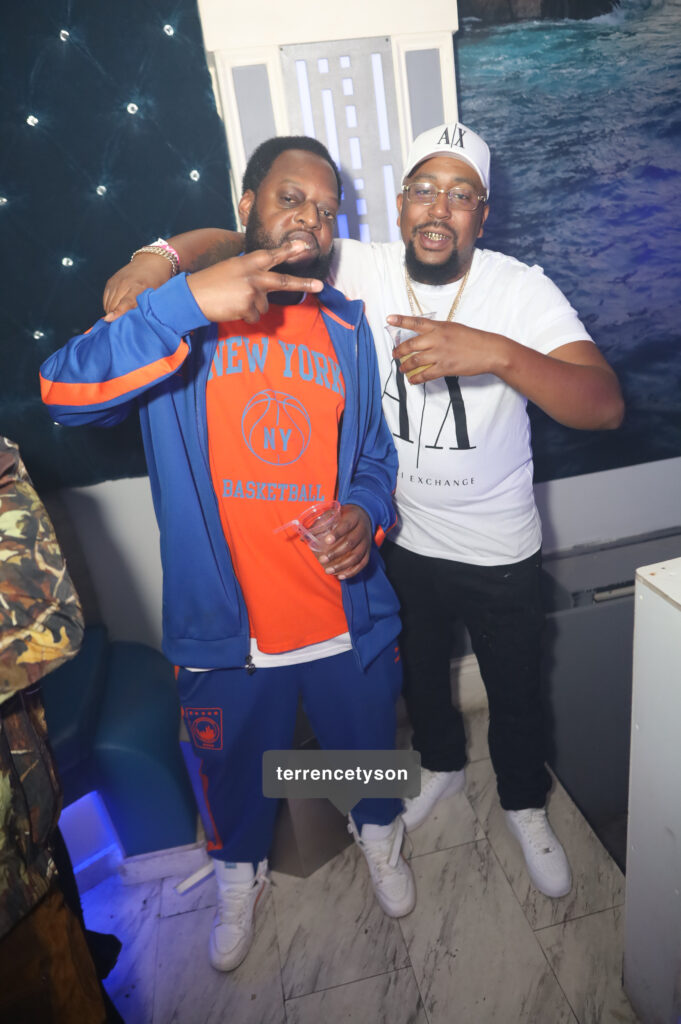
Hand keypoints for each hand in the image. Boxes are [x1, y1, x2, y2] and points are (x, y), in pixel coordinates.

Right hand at [103, 254, 172, 320]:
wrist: (150, 263)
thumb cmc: (157, 282)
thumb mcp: (156, 296)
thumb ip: (147, 308)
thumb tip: (138, 324)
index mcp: (139, 287)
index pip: (126, 302)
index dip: (118, 312)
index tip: (109, 320)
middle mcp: (124, 283)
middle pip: (113, 307)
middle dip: (117, 318)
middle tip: (125, 325)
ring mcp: (115, 282)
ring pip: (108, 305)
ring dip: (113, 313)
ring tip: (123, 316)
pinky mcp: (110, 282)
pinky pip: (105, 300)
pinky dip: (110, 307)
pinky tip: (118, 309)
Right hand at [187, 241, 322, 322]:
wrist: (191, 296)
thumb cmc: (210, 283)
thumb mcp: (231, 268)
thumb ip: (250, 271)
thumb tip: (267, 284)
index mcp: (247, 262)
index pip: (272, 255)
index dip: (288, 251)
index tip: (304, 247)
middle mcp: (253, 275)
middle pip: (283, 281)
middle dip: (303, 284)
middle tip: (320, 285)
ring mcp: (252, 292)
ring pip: (265, 306)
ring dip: (253, 307)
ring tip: (234, 301)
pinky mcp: (248, 307)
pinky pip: (254, 317)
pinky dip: (245, 316)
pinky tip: (232, 309)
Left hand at [315, 504, 371, 579]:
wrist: (364, 515)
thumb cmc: (344, 516)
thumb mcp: (333, 514)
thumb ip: (319, 524)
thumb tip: (303, 538)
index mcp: (354, 517)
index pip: (347, 525)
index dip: (338, 533)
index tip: (327, 540)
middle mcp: (362, 529)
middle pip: (351, 542)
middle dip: (336, 553)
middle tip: (322, 559)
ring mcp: (367, 541)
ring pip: (357, 555)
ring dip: (342, 565)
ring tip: (328, 571)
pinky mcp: (368, 551)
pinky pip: (362, 563)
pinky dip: (352, 571)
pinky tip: (341, 576)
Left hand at [387, 314, 502, 382]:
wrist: (490, 351)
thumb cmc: (474, 339)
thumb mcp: (454, 328)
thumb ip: (439, 331)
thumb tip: (425, 337)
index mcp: (440, 327)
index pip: (416, 322)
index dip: (401, 320)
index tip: (389, 318)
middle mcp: (438, 339)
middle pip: (410, 345)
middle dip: (399, 351)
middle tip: (394, 355)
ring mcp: (441, 354)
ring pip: (415, 361)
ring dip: (405, 366)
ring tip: (402, 369)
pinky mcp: (445, 367)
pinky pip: (425, 375)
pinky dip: (416, 379)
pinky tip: (412, 380)